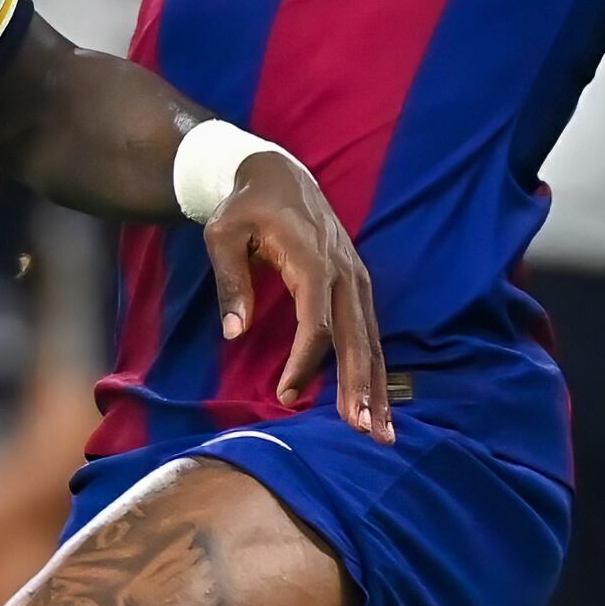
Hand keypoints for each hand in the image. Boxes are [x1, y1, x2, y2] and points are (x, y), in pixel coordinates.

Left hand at [205, 154, 390, 438]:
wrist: (278, 174)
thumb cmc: (244, 207)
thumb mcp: (222, 234)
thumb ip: (230, 281)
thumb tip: (233, 332)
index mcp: (313, 259)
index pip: (316, 321)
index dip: (304, 360)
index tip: (285, 395)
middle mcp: (344, 270)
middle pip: (356, 336)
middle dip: (360, 385)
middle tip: (362, 429)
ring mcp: (356, 277)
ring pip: (371, 338)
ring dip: (377, 386)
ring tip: (382, 431)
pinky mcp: (358, 284)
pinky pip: (369, 331)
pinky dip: (375, 367)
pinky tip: (377, 402)